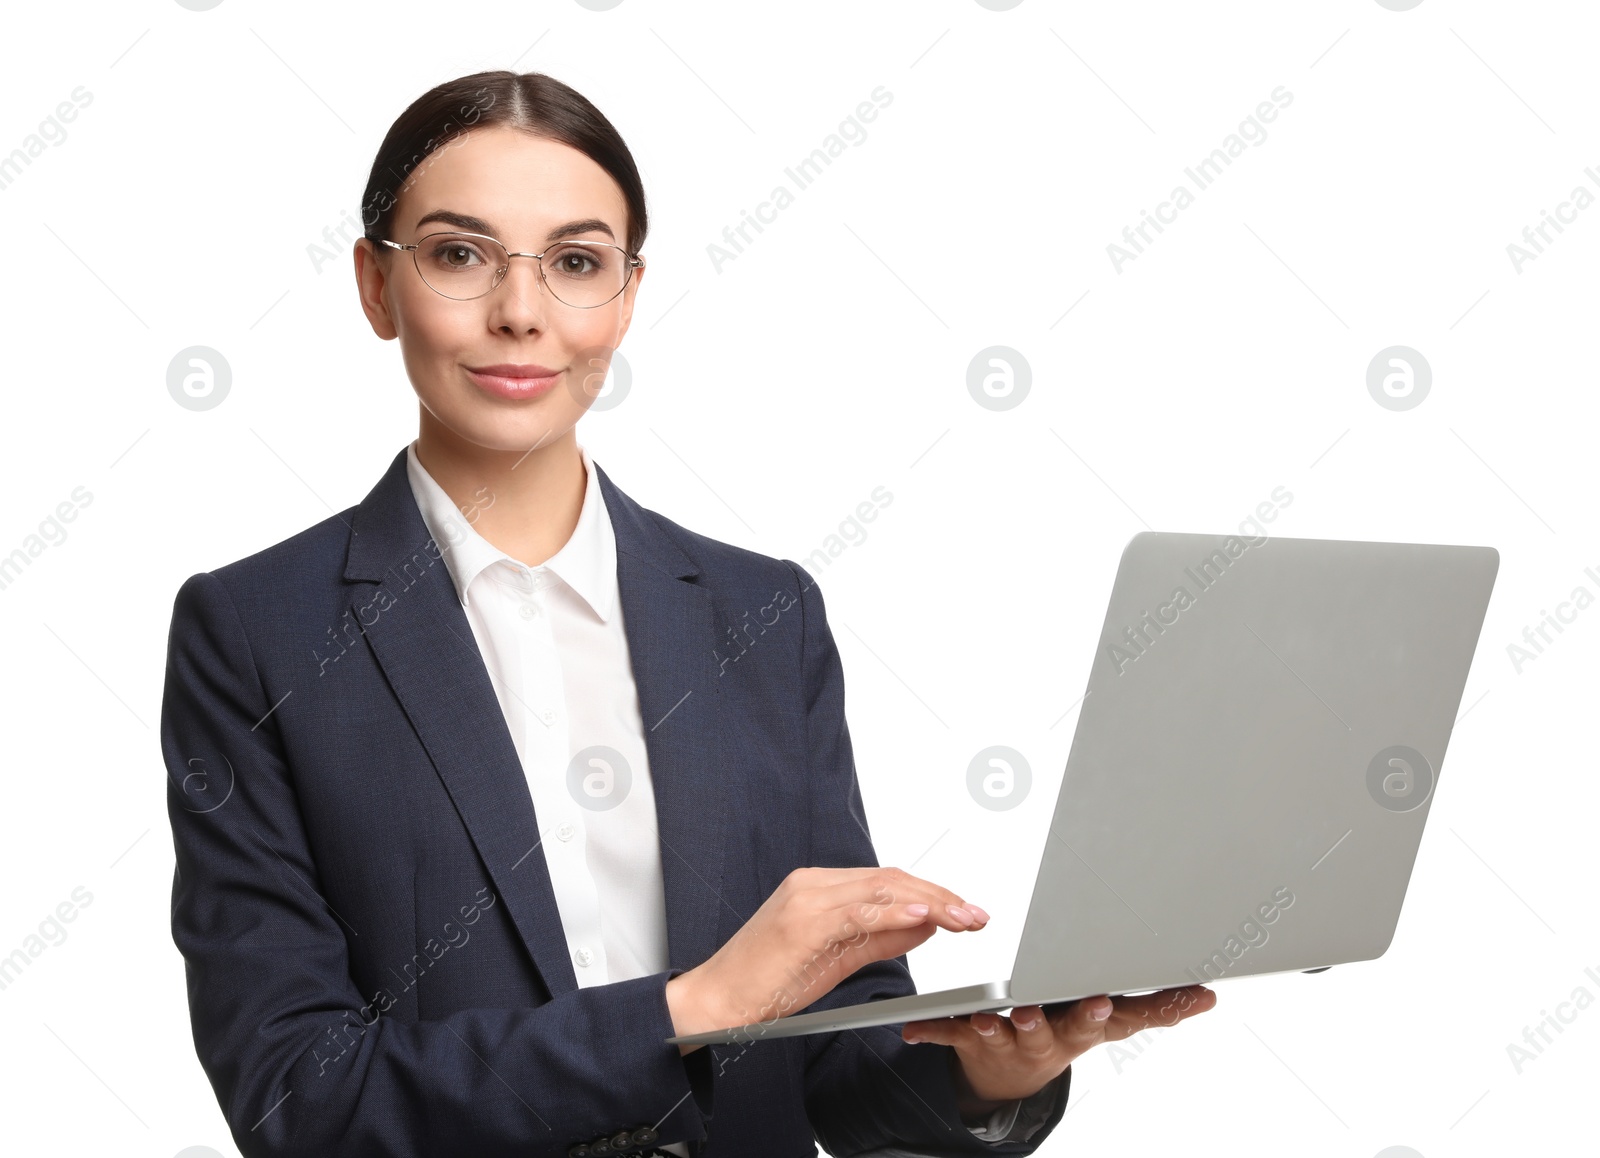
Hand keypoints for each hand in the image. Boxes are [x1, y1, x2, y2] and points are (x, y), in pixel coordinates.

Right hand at [665, 866, 989, 1053]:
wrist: (718, 1000)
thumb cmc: (769, 981)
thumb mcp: (837, 959)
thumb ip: (881, 938)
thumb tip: (926, 925)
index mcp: (820, 887)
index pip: (888, 880)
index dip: (932, 893)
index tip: (966, 911)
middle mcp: (813, 883)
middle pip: (890, 879)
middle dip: (941, 896)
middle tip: (976, 915)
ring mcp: (806, 898)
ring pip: (880, 889)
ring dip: (930, 902)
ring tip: (964, 917)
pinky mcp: (801, 920)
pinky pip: (857, 911)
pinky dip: (893, 911)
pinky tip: (921, 916)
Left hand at [901, 985, 1217, 1107]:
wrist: (1012, 1077)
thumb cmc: (1063, 1029)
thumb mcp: (1111, 1022)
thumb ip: (1157, 1007)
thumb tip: (1207, 996)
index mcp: (1084, 1027)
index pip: (1113, 1019)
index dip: (1123, 1011)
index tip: (1128, 999)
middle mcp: (1051, 1038)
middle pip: (1060, 1029)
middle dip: (1065, 1018)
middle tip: (1067, 1006)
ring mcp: (1013, 1042)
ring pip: (1007, 1033)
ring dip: (1001, 1026)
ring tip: (998, 1017)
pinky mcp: (974, 1042)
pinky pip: (952, 1034)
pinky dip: (933, 1030)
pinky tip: (914, 1029)